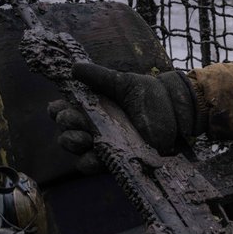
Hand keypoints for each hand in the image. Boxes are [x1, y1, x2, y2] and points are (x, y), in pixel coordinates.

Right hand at [48, 63, 200, 171]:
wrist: (176, 110)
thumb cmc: (149, 95)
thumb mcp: (123, 83)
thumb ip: (99, 77)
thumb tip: (75, 67)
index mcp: (91, 109)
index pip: (62, 112)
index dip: (56, 112)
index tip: (58, 107)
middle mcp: (93, 128)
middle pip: (66, 132)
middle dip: (67, 127)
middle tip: (76, 120)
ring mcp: (105, 145)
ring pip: (78, 151)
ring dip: (74, 144)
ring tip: (83, 137)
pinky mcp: (119, 159)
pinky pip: (97, 166)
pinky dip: (90, 163)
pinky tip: (92, 157)